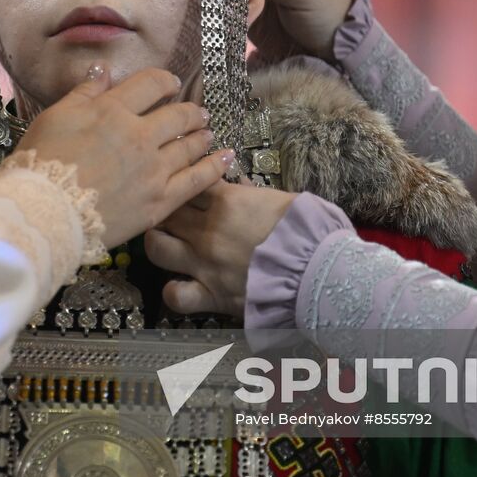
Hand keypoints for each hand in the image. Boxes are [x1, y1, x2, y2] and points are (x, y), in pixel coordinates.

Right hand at [15, 67, 233, 247]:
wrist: (43, 213)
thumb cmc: (40, 163)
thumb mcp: (55, 117)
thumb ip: (84, 93)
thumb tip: (103, 70)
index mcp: (112, 110)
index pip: (150, 84)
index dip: (164, 81)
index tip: (170, 84)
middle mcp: (139, 135)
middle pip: (178, 115)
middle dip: (190, 111)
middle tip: (197, 113)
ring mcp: (153, 170)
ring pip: (190, 146)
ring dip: (202, 136)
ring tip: (208, 134)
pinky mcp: (159, 201)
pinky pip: (196, 181)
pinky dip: (214, 167)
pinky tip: (227, 159)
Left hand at [144, 181, 297, 315]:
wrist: (319, 270)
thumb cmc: (306, 230)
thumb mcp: (279, 198)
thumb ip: (250, 191)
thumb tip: (237, 184)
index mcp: (226, 201)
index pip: (189, 182)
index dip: (186, 181)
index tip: (188, 184)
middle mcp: (206, 230)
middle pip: (168, 210)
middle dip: (167, 208)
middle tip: (172, 211)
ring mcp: (204, 263)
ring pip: (157, 246)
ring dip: (158, 241)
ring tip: (166, 240)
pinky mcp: (210, 294)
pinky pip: (176, 295)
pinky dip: (173, 290)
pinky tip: (178, 284)